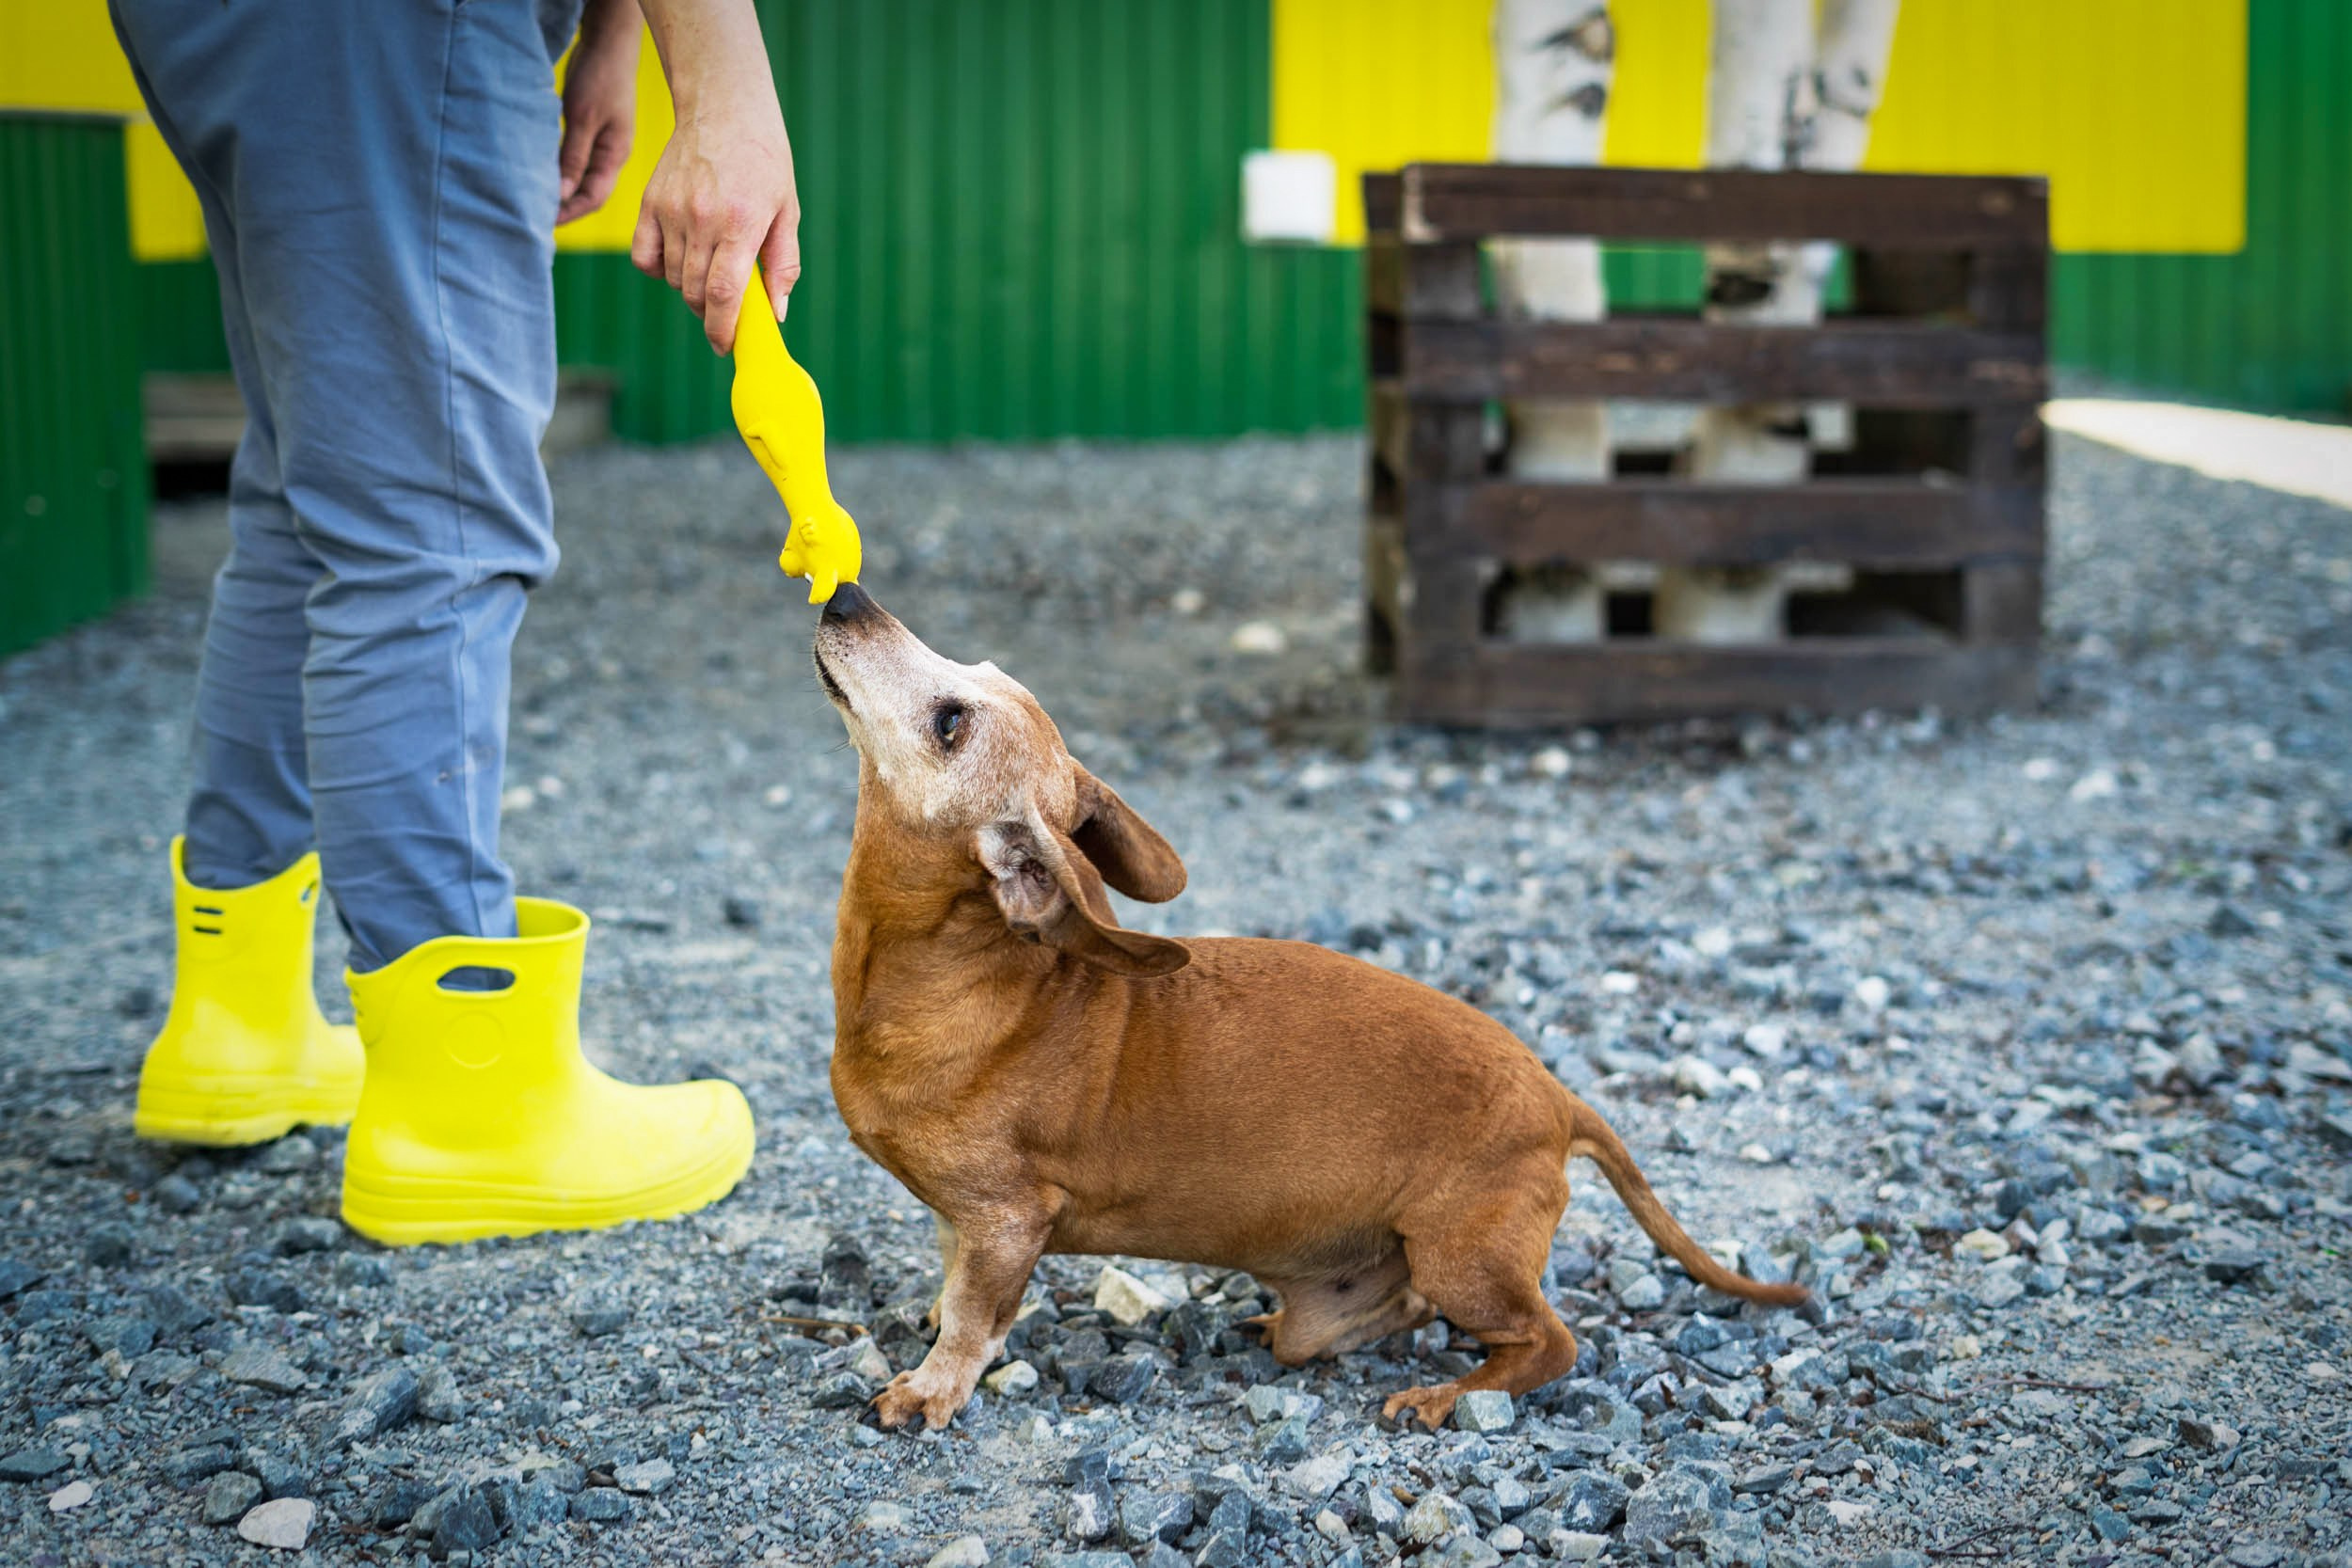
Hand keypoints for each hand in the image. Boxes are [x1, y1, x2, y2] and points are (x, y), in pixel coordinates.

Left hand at [557, 0, 639, 224]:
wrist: (608, 43)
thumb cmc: (599, 77)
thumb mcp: (583, 118)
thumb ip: (573, 157)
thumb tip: (562, 195)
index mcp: (615, 155)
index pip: (594, 198)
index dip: (571, 213)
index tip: (544, 221)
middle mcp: (610, 155)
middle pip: (588, 193)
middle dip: (565, 208)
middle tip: (534, 217)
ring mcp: (601, 144)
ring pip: (579, 178)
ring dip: (560, 191)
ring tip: (535, 201)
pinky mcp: (589, 131)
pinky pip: (574, 160)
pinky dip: (559, 171)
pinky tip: (541, 174)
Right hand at [631, 2, 798, 352]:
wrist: (724, 109)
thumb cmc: (764, 162)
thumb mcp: (787, 211)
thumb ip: (782, 265)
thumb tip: (776, 314)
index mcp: (741, 223)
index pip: (724, 294)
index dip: (723, 330)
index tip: (727, 346)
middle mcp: (702, 218)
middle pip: (696, 292)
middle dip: (711, 314)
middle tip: (725, 312)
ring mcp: (670, 210)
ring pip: (673, 278)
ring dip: (691, 291)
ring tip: (710, 276)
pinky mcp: (648, 202)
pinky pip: (644, 257)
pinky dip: (659, 270)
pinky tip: (680, 262)